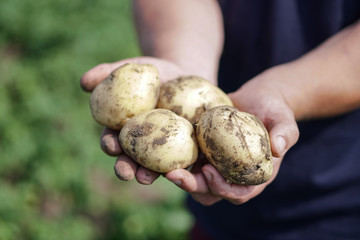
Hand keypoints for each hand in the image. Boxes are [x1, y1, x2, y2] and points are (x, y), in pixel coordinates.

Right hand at [80, 56, 187, 183]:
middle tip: (126, 173)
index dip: (109, 144)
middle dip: (125, 168)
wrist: (186, 77)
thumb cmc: (154, 73)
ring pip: (152, 167)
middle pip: (130, 160)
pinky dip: (177, 167)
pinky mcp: (183, 149)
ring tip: (147, 179)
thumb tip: (83, 82)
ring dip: (148, 174)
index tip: (110, 145)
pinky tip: (178, 170)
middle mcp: (141, 143)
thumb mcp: (132, 68)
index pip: (112, 139)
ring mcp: (162, 149)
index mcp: (124, 129)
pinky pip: (180, 160)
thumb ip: (107, 73)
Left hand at [166, 66, 299, 204]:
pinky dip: (178, 161)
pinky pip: (190, 162)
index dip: (223, 189)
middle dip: (193, 187)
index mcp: (254, 175)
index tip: (208, 171)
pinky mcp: (206, 152)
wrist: (257, 98)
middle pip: (212, 193)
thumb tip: (278, 148)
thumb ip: (285, 132)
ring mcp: (218, 165)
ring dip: (181, 179)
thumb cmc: (273, 109)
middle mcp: (234, 175)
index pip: (239, 193)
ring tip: (166, 167)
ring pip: (197, 182)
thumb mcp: (284, 118)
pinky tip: (163, 152)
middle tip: (175, 175)